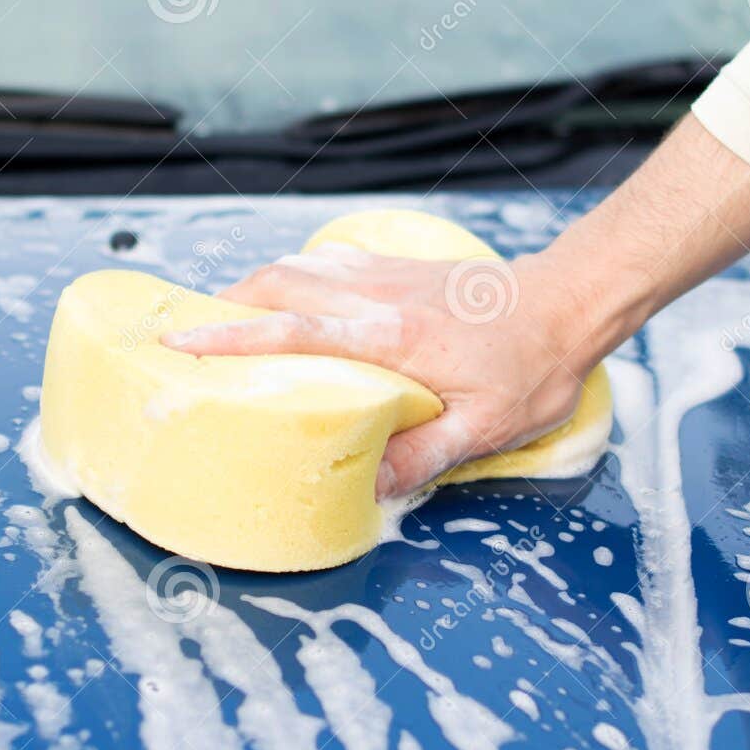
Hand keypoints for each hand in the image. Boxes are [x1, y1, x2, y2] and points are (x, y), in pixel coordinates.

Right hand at [162, 243, 625, 497]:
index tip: (179, 340)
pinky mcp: (400, 269)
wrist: (570, 303)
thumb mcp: (487, 428)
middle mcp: (377, 299)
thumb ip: (423, 455)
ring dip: (254, 287)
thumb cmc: (533, 368)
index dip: (231, 336)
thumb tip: (367, 486)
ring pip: (299, 267)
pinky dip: (296, 277)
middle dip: (224, 303)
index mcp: (390, 339)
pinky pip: (330, 264)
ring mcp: (386, 276)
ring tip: (223, 317)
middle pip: (279, 284)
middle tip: (186, 332)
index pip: (292, 329)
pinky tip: (290, 296)